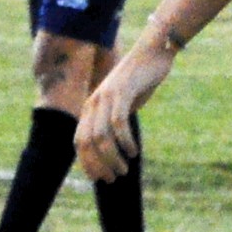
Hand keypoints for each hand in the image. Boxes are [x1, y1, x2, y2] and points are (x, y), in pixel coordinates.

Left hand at [75, 40, 174, 178]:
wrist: (151, 53)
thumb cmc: (138, 82)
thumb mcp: (122, 104)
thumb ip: (113, 122)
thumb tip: (112, 148)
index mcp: (90, 107)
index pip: (79, 142)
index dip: (87, 163)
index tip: (100, 179)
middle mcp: (93, 103)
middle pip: (87, 142)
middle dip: (98, 165)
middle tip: (114, 178)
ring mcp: (106, 97)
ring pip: (101, 136)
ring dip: (112, 157)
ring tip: (124, 169)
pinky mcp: (121, 92)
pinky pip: (118, 123)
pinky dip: (125, 141)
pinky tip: (133, 152)